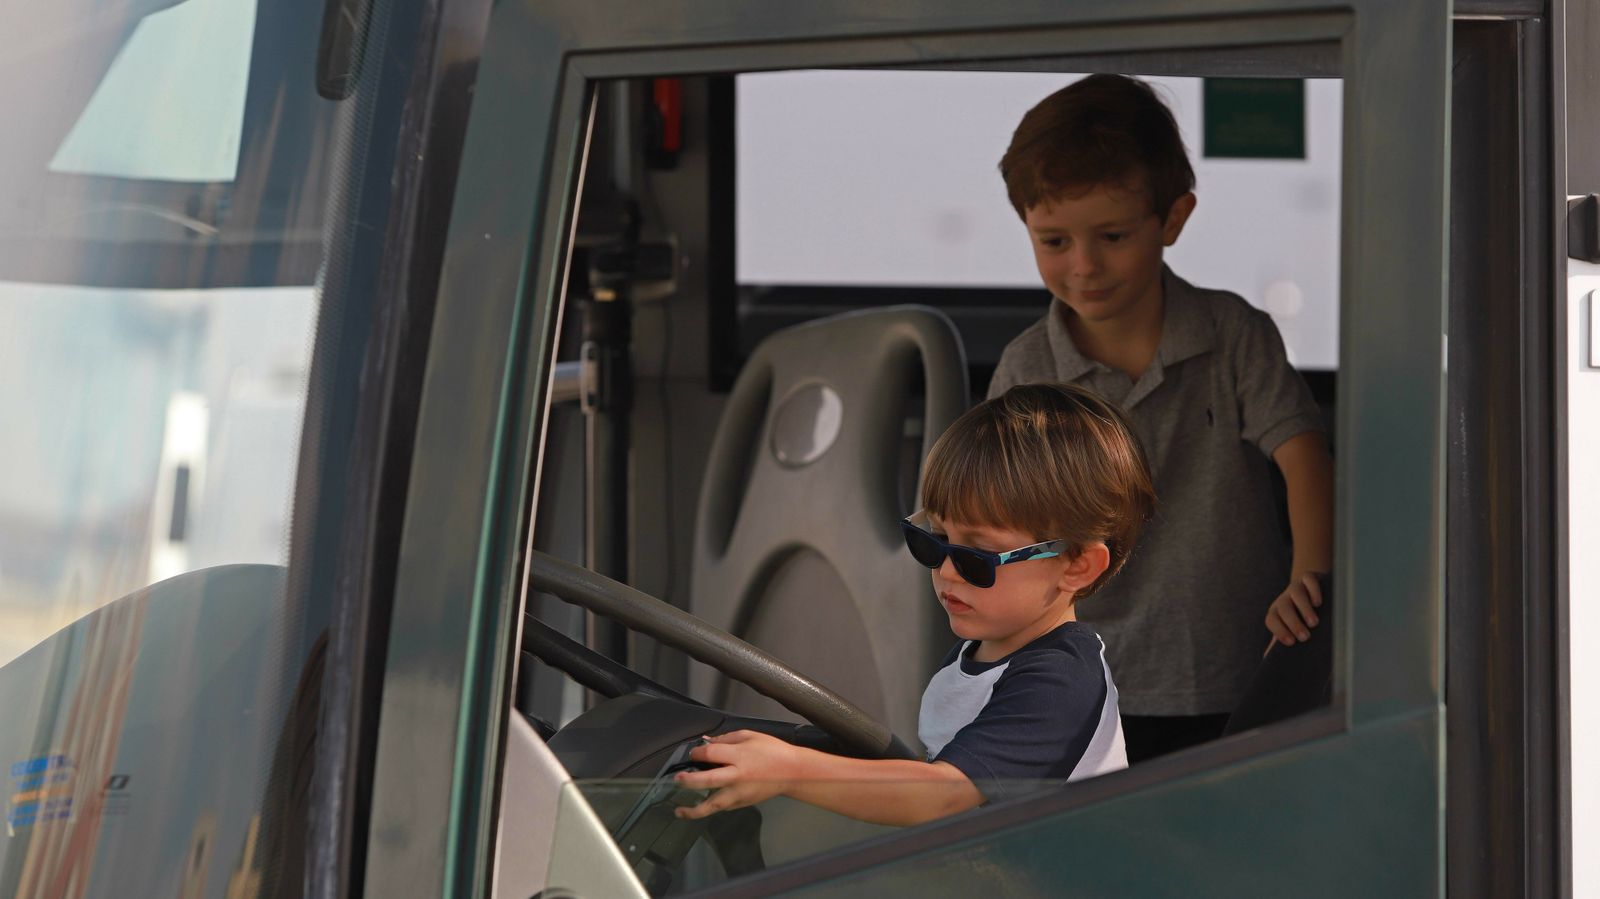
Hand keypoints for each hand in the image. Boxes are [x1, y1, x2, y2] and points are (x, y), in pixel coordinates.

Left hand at [673, 730, 798, 818]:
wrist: (793, 772)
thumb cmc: (772, 751)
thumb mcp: (750, 736)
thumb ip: (726, 738)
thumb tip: (707, 742)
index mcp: (739, 756)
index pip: (711, 754)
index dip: (697, 753)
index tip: (694, 753)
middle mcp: (737, 776)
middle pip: (708, 780)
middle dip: (689, 781)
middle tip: (677, 780)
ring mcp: (740, 793)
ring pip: (714, 804)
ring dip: (694, 809)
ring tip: (679, 811)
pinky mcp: (744, 803)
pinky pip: (724, 807)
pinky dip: (713, 806)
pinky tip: (703, 806)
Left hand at [1265, 571, 1323, 647]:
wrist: (1308, 589)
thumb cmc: (1298, 615)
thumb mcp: (1288, 626)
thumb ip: (1279, 641)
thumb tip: (1266, 660)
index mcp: (1276, 612)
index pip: (1271, 620)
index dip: (1279, 631)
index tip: (1291, 643)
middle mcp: (1284, 599)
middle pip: (1283, 609)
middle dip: (1293, 623)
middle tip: (1305, 637)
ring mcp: (1296, 587)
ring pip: (1296, 594)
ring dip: (1303, 608)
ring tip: (1314, 623)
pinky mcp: (1308, 577)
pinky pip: (1308, 580)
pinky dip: (1313, 590)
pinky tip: (1319, 602)